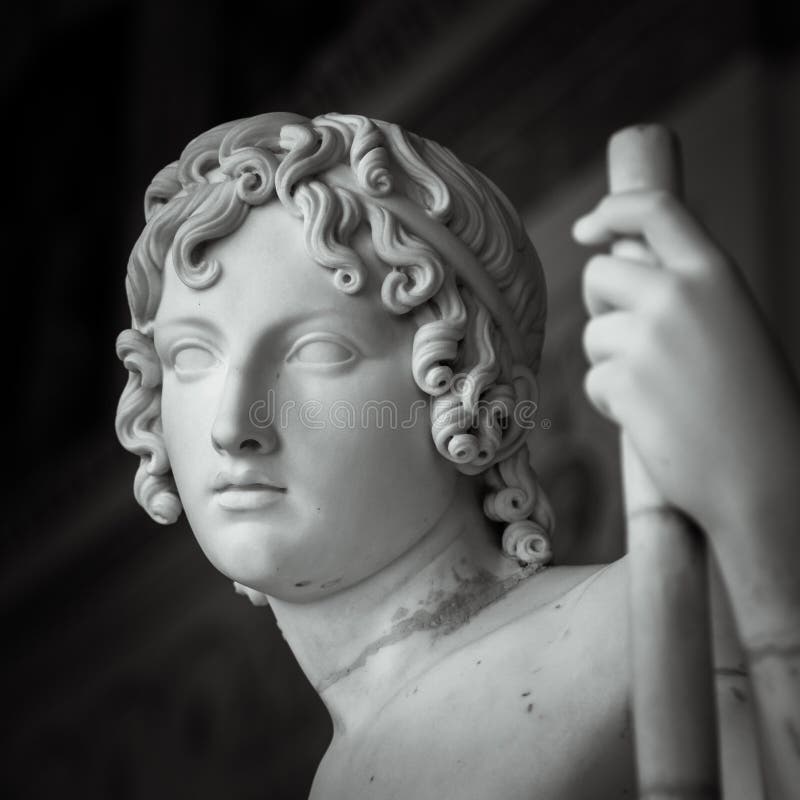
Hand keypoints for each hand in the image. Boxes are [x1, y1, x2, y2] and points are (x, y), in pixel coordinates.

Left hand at [572, 189, 799, 553]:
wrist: (767, 476)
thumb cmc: (751, 405)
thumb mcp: (732, 326)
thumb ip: (684, 292)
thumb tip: (621, 260)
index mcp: (715, 273)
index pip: (654, 210)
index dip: (613, 211)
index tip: (587, 228)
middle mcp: (680, 294)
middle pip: (600, 274)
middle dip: (603, 306)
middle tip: (634, 343)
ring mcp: (649, 337)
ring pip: (594, 334)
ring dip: (613, 364)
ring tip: (663, 394)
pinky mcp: (625, 380)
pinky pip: (594, 380)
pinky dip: (613, 403)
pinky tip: (654, 421)